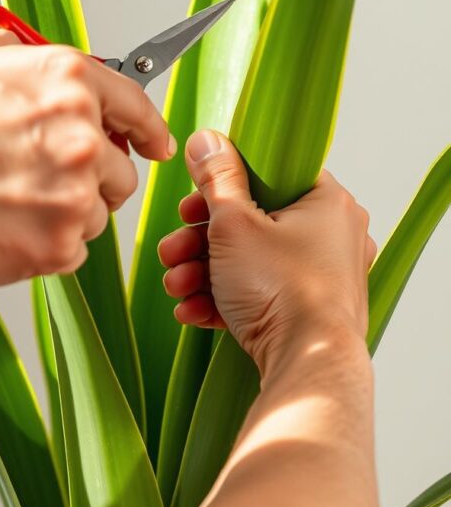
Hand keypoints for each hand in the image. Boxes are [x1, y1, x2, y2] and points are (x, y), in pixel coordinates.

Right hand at [0, 30, 175, 296]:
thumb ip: (13, 53)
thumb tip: (23, 53)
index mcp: (66, 81)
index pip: (134, 103)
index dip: (148, 128)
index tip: (155, 143)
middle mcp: (81, 133)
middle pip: (120, 167)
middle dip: (92, 177)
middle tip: (43, 179)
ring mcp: (75, 191)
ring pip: (99, 211)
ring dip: (68, 212)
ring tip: (14, 202)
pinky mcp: (60, 242)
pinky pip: (75, 248)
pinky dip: (49, 244)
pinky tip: (9, 227)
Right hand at [159, 129, 375, 370]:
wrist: (308, 366)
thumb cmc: (283, 290)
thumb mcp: (235, 223)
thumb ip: (216, 178)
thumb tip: (207, 140)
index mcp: (327, 201)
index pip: (271, 174)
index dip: (225, 185)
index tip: (195, 201)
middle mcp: (333, 236)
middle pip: (254, 222)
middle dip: (200, 240)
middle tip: (174, 248)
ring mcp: (324, 277)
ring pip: (252, 261)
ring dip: (204, 271)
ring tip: (176, 284)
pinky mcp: (310, 312)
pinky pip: (262, 295)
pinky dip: (225, 298)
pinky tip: (192, 309)